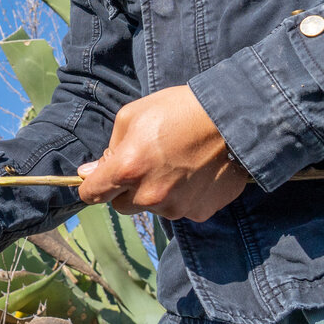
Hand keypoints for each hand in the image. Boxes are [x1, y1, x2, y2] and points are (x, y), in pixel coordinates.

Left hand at [76, 85, 249, 221]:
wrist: (234, 119)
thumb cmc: (179, 110)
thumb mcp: (132, 116)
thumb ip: (109, 149)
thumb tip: (89, 172)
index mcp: (127, 169)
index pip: (92, 194)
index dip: (92, 185)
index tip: (97, 179)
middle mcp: (149, 195)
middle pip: (121, 205)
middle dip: (126, 188)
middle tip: (145, 163)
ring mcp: (176, 208)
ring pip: (152, 207)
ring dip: (155, 192)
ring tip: (175, 163)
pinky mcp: (199, 213)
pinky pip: (179, 209)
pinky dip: (181, 196)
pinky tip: (194, 173)